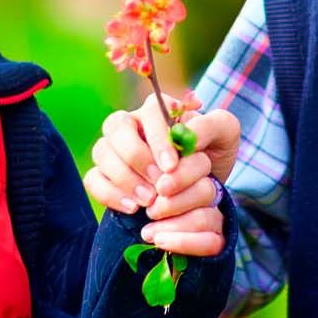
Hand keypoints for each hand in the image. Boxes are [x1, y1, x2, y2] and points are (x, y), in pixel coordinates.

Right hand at [82, 93, 239, 255]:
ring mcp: (114, 150)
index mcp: (158, 110)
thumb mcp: (225, 135)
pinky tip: (132, 208)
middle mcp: (131, 124)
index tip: (171, 166)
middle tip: (158, 185)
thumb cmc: (213, 153)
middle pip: (115, 127)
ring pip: (101, 152)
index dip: (157, 138)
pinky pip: (93, 179)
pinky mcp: (104, 176)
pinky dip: (109, 194)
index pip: (149, 111)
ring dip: (124, 178)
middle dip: (136, 158)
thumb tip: (185, 134)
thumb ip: (210, 126)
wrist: (206, 186)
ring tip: (149, 201)